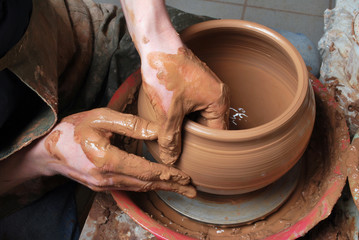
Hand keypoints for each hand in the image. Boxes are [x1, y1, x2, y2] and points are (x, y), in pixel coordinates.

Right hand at [30, 108, 195, 197]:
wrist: (48, 150)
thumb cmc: (73, 130)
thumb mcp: (101, 118)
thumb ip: (130, 124)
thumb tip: (157, 132)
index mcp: (108, 161)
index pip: (146, 171)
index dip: (168, 174)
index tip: (186, 176)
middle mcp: (107, 178)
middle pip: (146, 184)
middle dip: (171, 186)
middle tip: (192, 190)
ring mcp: (104, 185)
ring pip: (139, 188)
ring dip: (161, 188)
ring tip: (180, 189)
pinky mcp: (102, 185)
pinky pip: (130, 187)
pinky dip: (147, 186)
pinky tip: (156, 184)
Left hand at [141, 47, 228, 163]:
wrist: (156, 43)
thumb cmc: (166, 72)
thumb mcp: (168, 112)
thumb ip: (170, 138)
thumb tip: (170, 158)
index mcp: (219, 101)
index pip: (218, 134)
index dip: (206, 149)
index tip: (196, 160)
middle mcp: (217, 94)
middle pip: (210, 126)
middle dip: (195, 137)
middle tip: (182, 151)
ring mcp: (207, 87)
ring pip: (200, 116)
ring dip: (188, 125)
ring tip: (175, 136)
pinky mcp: (195, 83)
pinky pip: (194, 105)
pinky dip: (184, 114)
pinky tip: (171, 119)